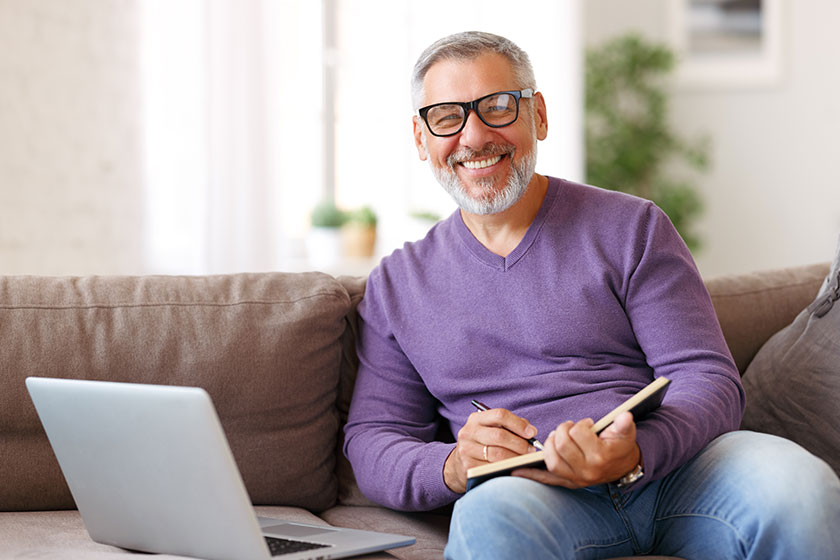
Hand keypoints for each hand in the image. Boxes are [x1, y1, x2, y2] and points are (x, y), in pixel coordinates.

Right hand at [443, 407, 538, 492]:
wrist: (459, 464)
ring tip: (525, 460)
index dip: (518, 424)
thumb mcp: (492, 430)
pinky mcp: (468, 467)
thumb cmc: (483, 444)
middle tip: (531, 450)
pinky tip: (513, 469)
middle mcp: (468, 432)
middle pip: (499, 436)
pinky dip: (506, 469)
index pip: (500, 415)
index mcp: (476, 419)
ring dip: (516, 458)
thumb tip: (531, 431)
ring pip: (497, 454)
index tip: (532, 433)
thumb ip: (511, 426)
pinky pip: (492, 468)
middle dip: (519, 443)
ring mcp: (466, 450)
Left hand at [513, 411, 640, 488]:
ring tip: (556, 437)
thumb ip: (624, 424)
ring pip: (551, 461)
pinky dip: (530, 474)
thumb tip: (625, 416)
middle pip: (562, 446)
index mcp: (601, 456)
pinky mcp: (568, 483)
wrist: (624, 468)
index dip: (580, 425)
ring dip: (548, 445)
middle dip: (562, 431)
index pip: (578, 434)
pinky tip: (516, 469)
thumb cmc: (620, 445)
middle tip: (568, 428)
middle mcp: (587, 471)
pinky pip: (545, 480)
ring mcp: (576, 479)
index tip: (587, 424)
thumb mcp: (625, 433)